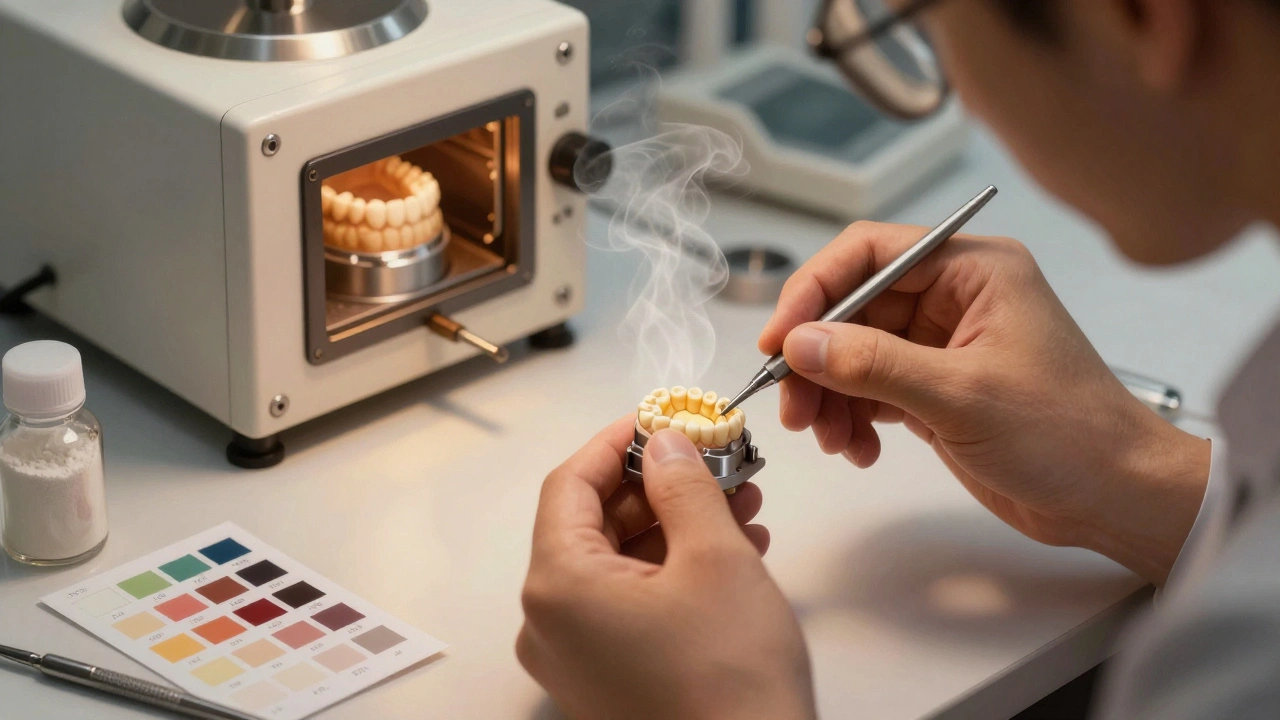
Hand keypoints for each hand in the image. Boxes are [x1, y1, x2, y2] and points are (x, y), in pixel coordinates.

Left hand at [517, 417, 815, 719]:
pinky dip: (672, 570)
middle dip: (661, 484)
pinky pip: (629, 603)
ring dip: (676, 525)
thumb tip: (667, 443)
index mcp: (558, 586)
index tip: (662, 417)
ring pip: (619, 562)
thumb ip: (685, 485)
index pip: (571, 482)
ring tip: (740, 503)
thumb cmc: (730, 688)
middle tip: (715, 458)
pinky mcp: (607, 680)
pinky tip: (731, 552)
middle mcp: (551, 623)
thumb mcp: (715, 559)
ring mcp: (576, 658)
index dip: (619, 441)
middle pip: (594, 521)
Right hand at [760, 221, 1210, 585]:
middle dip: (816, 358)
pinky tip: (858, 449)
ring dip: (829, 395)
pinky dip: (852, 418)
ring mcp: (941, 345)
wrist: (1114, 497)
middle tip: (793, 406)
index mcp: (973, 270)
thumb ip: (874, 365)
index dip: (815, 288)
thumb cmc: (1068, 434)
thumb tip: (800, 344)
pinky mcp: (934, 389)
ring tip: (829, 438)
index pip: (869, 252)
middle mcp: (953, 298)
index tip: (780, 337)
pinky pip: (869, 390)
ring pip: (853, 353)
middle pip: (852, 308)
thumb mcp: (962, 395)